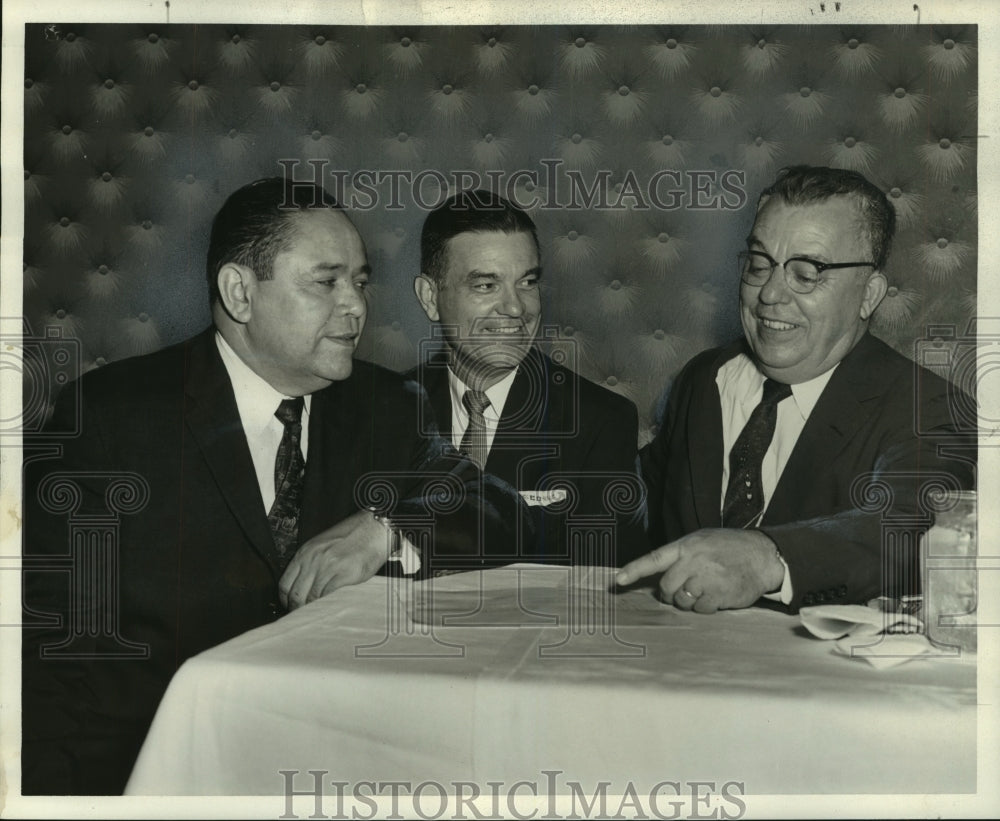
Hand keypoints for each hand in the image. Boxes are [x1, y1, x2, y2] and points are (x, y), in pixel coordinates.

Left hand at [279, 510, 389, 609]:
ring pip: (311, 597)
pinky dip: (327, 605)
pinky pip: (328, 596)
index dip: (286, 600)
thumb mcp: (323, 545)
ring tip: (316, 614)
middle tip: (302, 616)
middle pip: (296, 594)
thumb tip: (302, 586)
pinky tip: (329, 607)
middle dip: (297, 609)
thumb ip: (310, 563)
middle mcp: (314, 559)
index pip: (285, 584)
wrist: (374, 529)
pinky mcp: (344, 574)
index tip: (290, 606)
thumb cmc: (353, 537)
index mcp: (306, 552)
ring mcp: (328, 567)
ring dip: (313, 609)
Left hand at [615, 529, 784, 612]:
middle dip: (670, 594)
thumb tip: (661, 575)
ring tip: (703, 591)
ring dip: (689, 602)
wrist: (762, 554)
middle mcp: (694, 561)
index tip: (618, 581)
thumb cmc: (729, 548)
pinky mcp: (720, 594)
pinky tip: (716, 597)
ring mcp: (707, 578)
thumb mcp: (702, 541)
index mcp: (687, 546)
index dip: (634, 569)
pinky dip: (705, 608)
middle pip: (667, 587)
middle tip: (681, 592)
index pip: (655, 558)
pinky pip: (701, 609)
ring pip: (683, 601)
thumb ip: (682, 555)